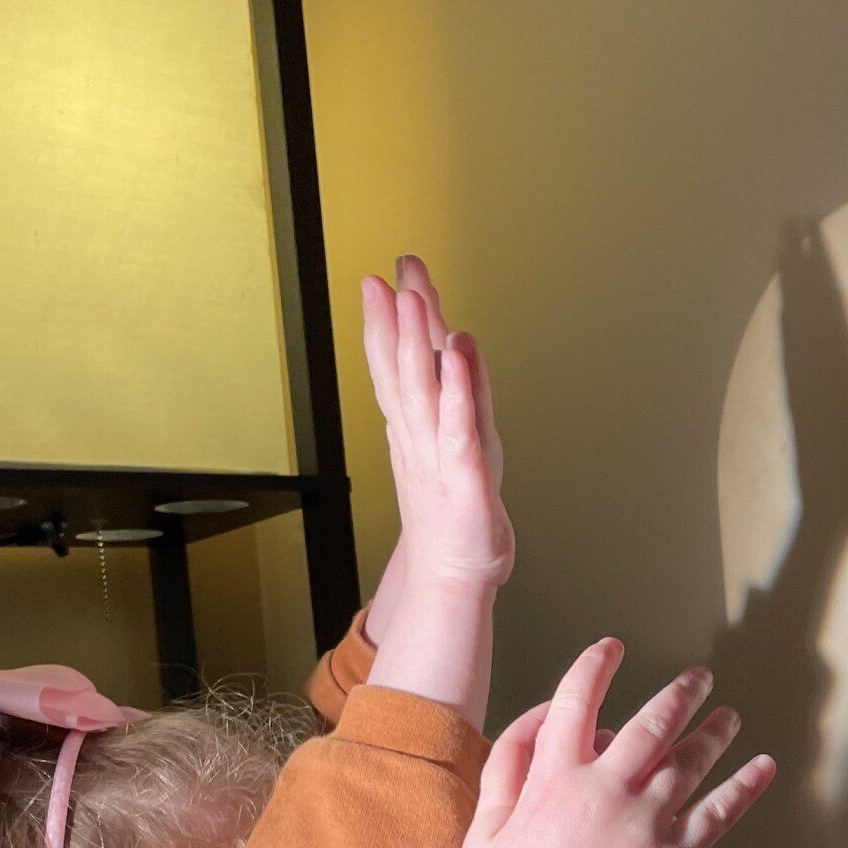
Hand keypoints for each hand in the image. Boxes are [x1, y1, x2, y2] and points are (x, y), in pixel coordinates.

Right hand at [361, 258, 509, 635]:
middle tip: (390, 275)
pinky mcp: (468, 480)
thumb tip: (446, 344)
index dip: (385, 322)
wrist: (453, 572)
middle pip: (403, 370)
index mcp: (415, 426)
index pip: (394, 367)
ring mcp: (440, 457)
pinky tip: (459, 358)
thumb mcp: (453, 438)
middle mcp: (421, 437)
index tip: (379, 278)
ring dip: (417, 343)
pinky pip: (461, 431)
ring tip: (415, 299)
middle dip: (397, 319)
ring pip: (425, 393)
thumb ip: (451, 391)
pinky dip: (460, 393)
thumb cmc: (455, 506)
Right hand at [468, 640, 775, 847]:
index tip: (611, 649)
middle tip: (697, 677)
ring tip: (728, 716)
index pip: (577, 701)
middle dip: (678, 694)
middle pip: (651, 724)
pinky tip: (763, 767)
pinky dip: (744, 787)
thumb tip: (538, 721)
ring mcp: (645, 824)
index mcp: (554, 780)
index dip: (596, 667)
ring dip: (714, 733)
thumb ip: (509, 768)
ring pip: (690, 761)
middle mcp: (605, 791)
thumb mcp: (487, 829)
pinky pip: (718, 814)